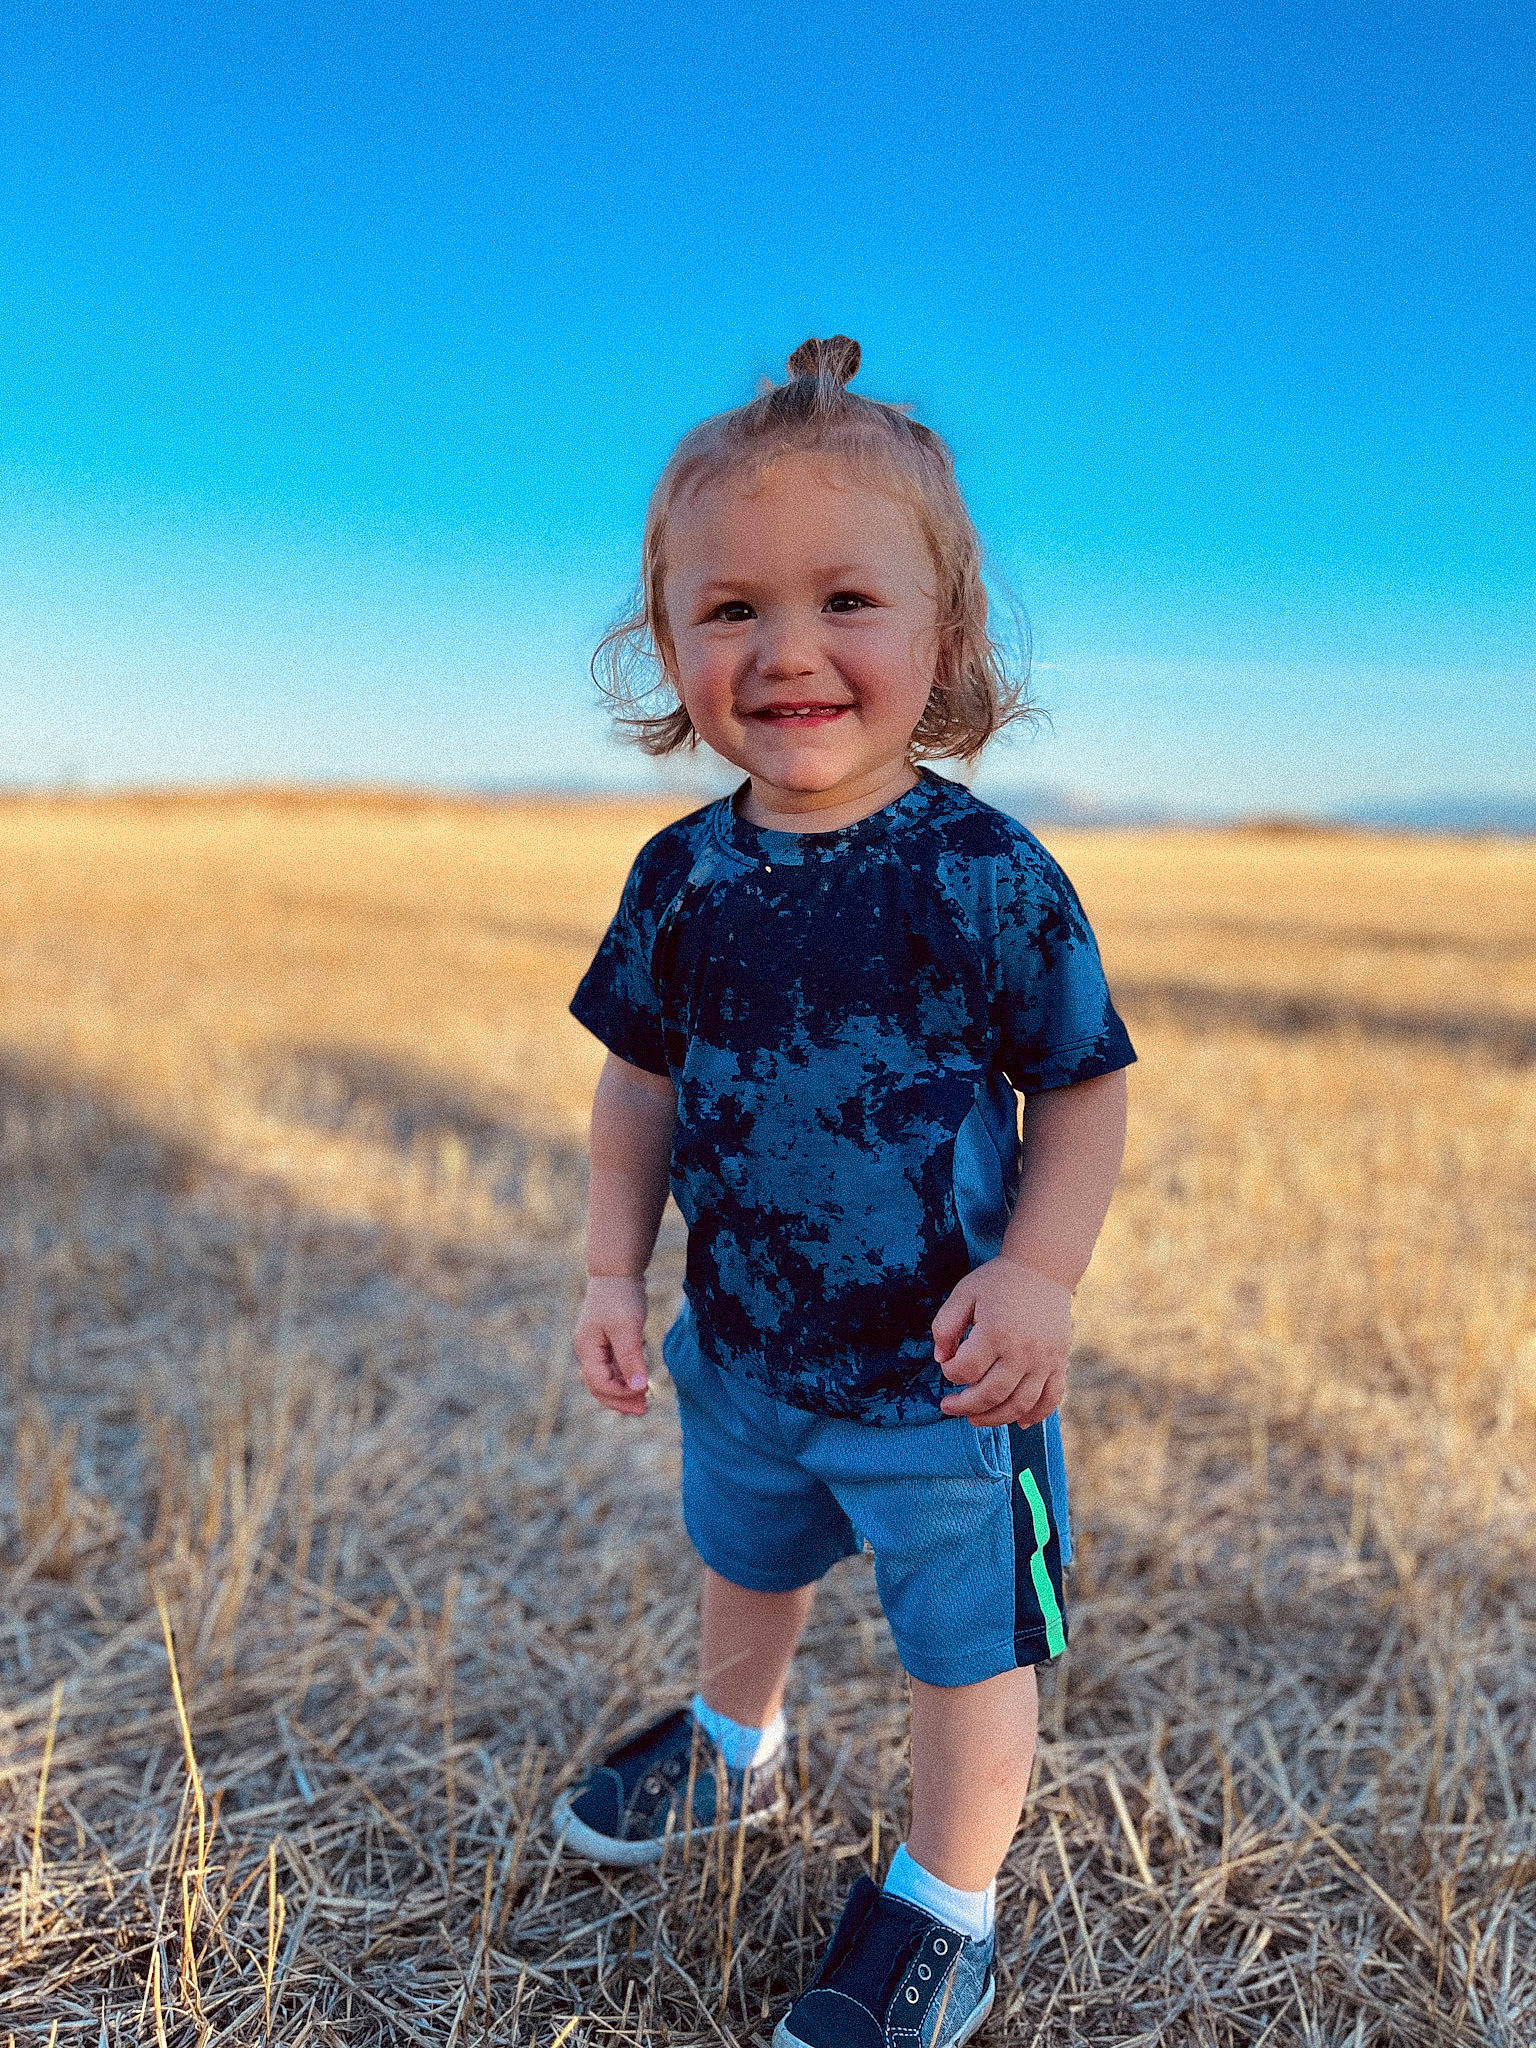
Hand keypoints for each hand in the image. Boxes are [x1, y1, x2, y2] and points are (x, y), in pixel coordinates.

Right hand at [573, 1276, 650, 1415]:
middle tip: (644, 1409)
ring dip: (623, 1391)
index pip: (599, 1382)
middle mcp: (587, 1351)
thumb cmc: (621, 1296)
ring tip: (645, 1399)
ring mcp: (595, 1347)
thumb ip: (631, 1358)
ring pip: (606, 1378)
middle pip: (598, 1386)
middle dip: (620, 1400)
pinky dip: (625, 1377)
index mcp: (586, 1349)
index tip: (644, 1394)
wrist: (617, 1271)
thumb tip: (638, 1387)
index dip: (620, 1393)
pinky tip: (640, 1381)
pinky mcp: (606, 1342)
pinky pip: (612, 1368)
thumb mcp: (628, 1328)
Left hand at [932, 1256, 1070, 1427]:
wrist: (1043, 1268)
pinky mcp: (1059, 1363)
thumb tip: (941, 1360)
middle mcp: (1022, 1351)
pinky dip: (1036, 1416)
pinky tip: (1019, 1423)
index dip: (950, 1373)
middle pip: (990, 1394)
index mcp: (995, 1333)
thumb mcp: (963, 1294)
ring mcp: (1044, 1360)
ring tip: (974, 1419)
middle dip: (964, 1406)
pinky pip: (1051, 1399)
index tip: (947, 1365)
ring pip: (1019, 1405)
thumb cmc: (999, 1281)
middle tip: (948, 1406)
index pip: (965, 1370)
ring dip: (994, 1418)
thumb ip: (944, 1327)